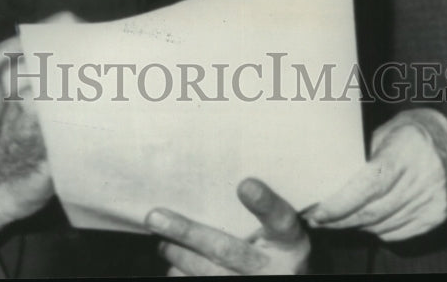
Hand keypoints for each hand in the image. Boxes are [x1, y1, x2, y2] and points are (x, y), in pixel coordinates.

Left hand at [146, 178, 309, 275]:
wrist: (280, 278)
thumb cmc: (275, 249)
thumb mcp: (277, 230)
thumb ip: (260, 209)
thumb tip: (223, 175)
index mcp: (290, 242)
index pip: (281, 220)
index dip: (265, 203)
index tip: (245, 185)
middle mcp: (275, 268)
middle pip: (227, 249)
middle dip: (188, 233)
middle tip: (155, 216)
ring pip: (208, 273)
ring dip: (178, 254)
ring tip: (161, 240)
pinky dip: (182, 275)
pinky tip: (173, 265)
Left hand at [303, 108, 446, 241]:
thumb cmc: (417, 130)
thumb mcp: (388, 131)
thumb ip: (365, 154)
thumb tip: (337, 175)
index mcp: (403, 155)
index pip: (368, 187)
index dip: (341, 204)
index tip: (319, 211)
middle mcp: (420, 181)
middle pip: (373, 211)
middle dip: (341, 219)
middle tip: (317, 219)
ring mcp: (431, 203)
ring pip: (385, 225)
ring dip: (357, 226)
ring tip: (336, 222)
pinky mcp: (437, 217)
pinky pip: (401, 232)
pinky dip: (379, 231)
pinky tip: (365, 224)